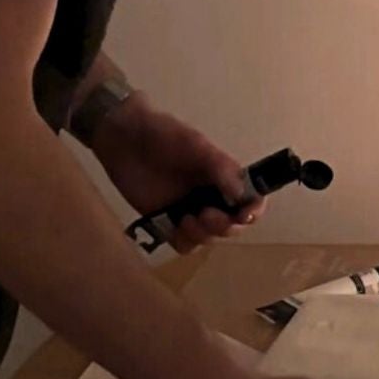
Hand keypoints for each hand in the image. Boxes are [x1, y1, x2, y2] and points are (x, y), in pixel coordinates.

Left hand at [93, 96, 260, 251]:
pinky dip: (183, 241)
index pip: (250, 198)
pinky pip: (183, 243)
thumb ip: (220, 169)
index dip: (253, 210)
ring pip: (208, 237)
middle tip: (206, 215)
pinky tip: (173, 228)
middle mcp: (210, 196)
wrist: (125, 138)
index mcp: (224, 176)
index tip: (244, 216)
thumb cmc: (164, 135)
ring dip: (203, 234)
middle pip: (231, 224)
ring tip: (185, 220)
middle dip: (224, 225)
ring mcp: (188, 209)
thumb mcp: (196, 145)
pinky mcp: (165, 220)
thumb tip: (242, 194)